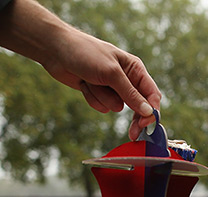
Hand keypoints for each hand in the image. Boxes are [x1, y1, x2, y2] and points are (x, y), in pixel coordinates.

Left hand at [0, 0, 161, 139]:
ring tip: (92, 82)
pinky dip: (92, 98)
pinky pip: (101, 106)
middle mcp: (126, 78)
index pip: (152, 94)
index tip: (147, 125)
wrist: (56, 50)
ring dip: (103, 98)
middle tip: (132, 134)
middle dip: (134, 118)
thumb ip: (131, 94)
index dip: (152, 111)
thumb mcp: (111, 73)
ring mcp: (111, 87)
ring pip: (116, 106)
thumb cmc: (85, 53)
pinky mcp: (97, 92)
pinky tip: (84, 84)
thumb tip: (148, 112)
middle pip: (138, 106)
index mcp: (135, 69)